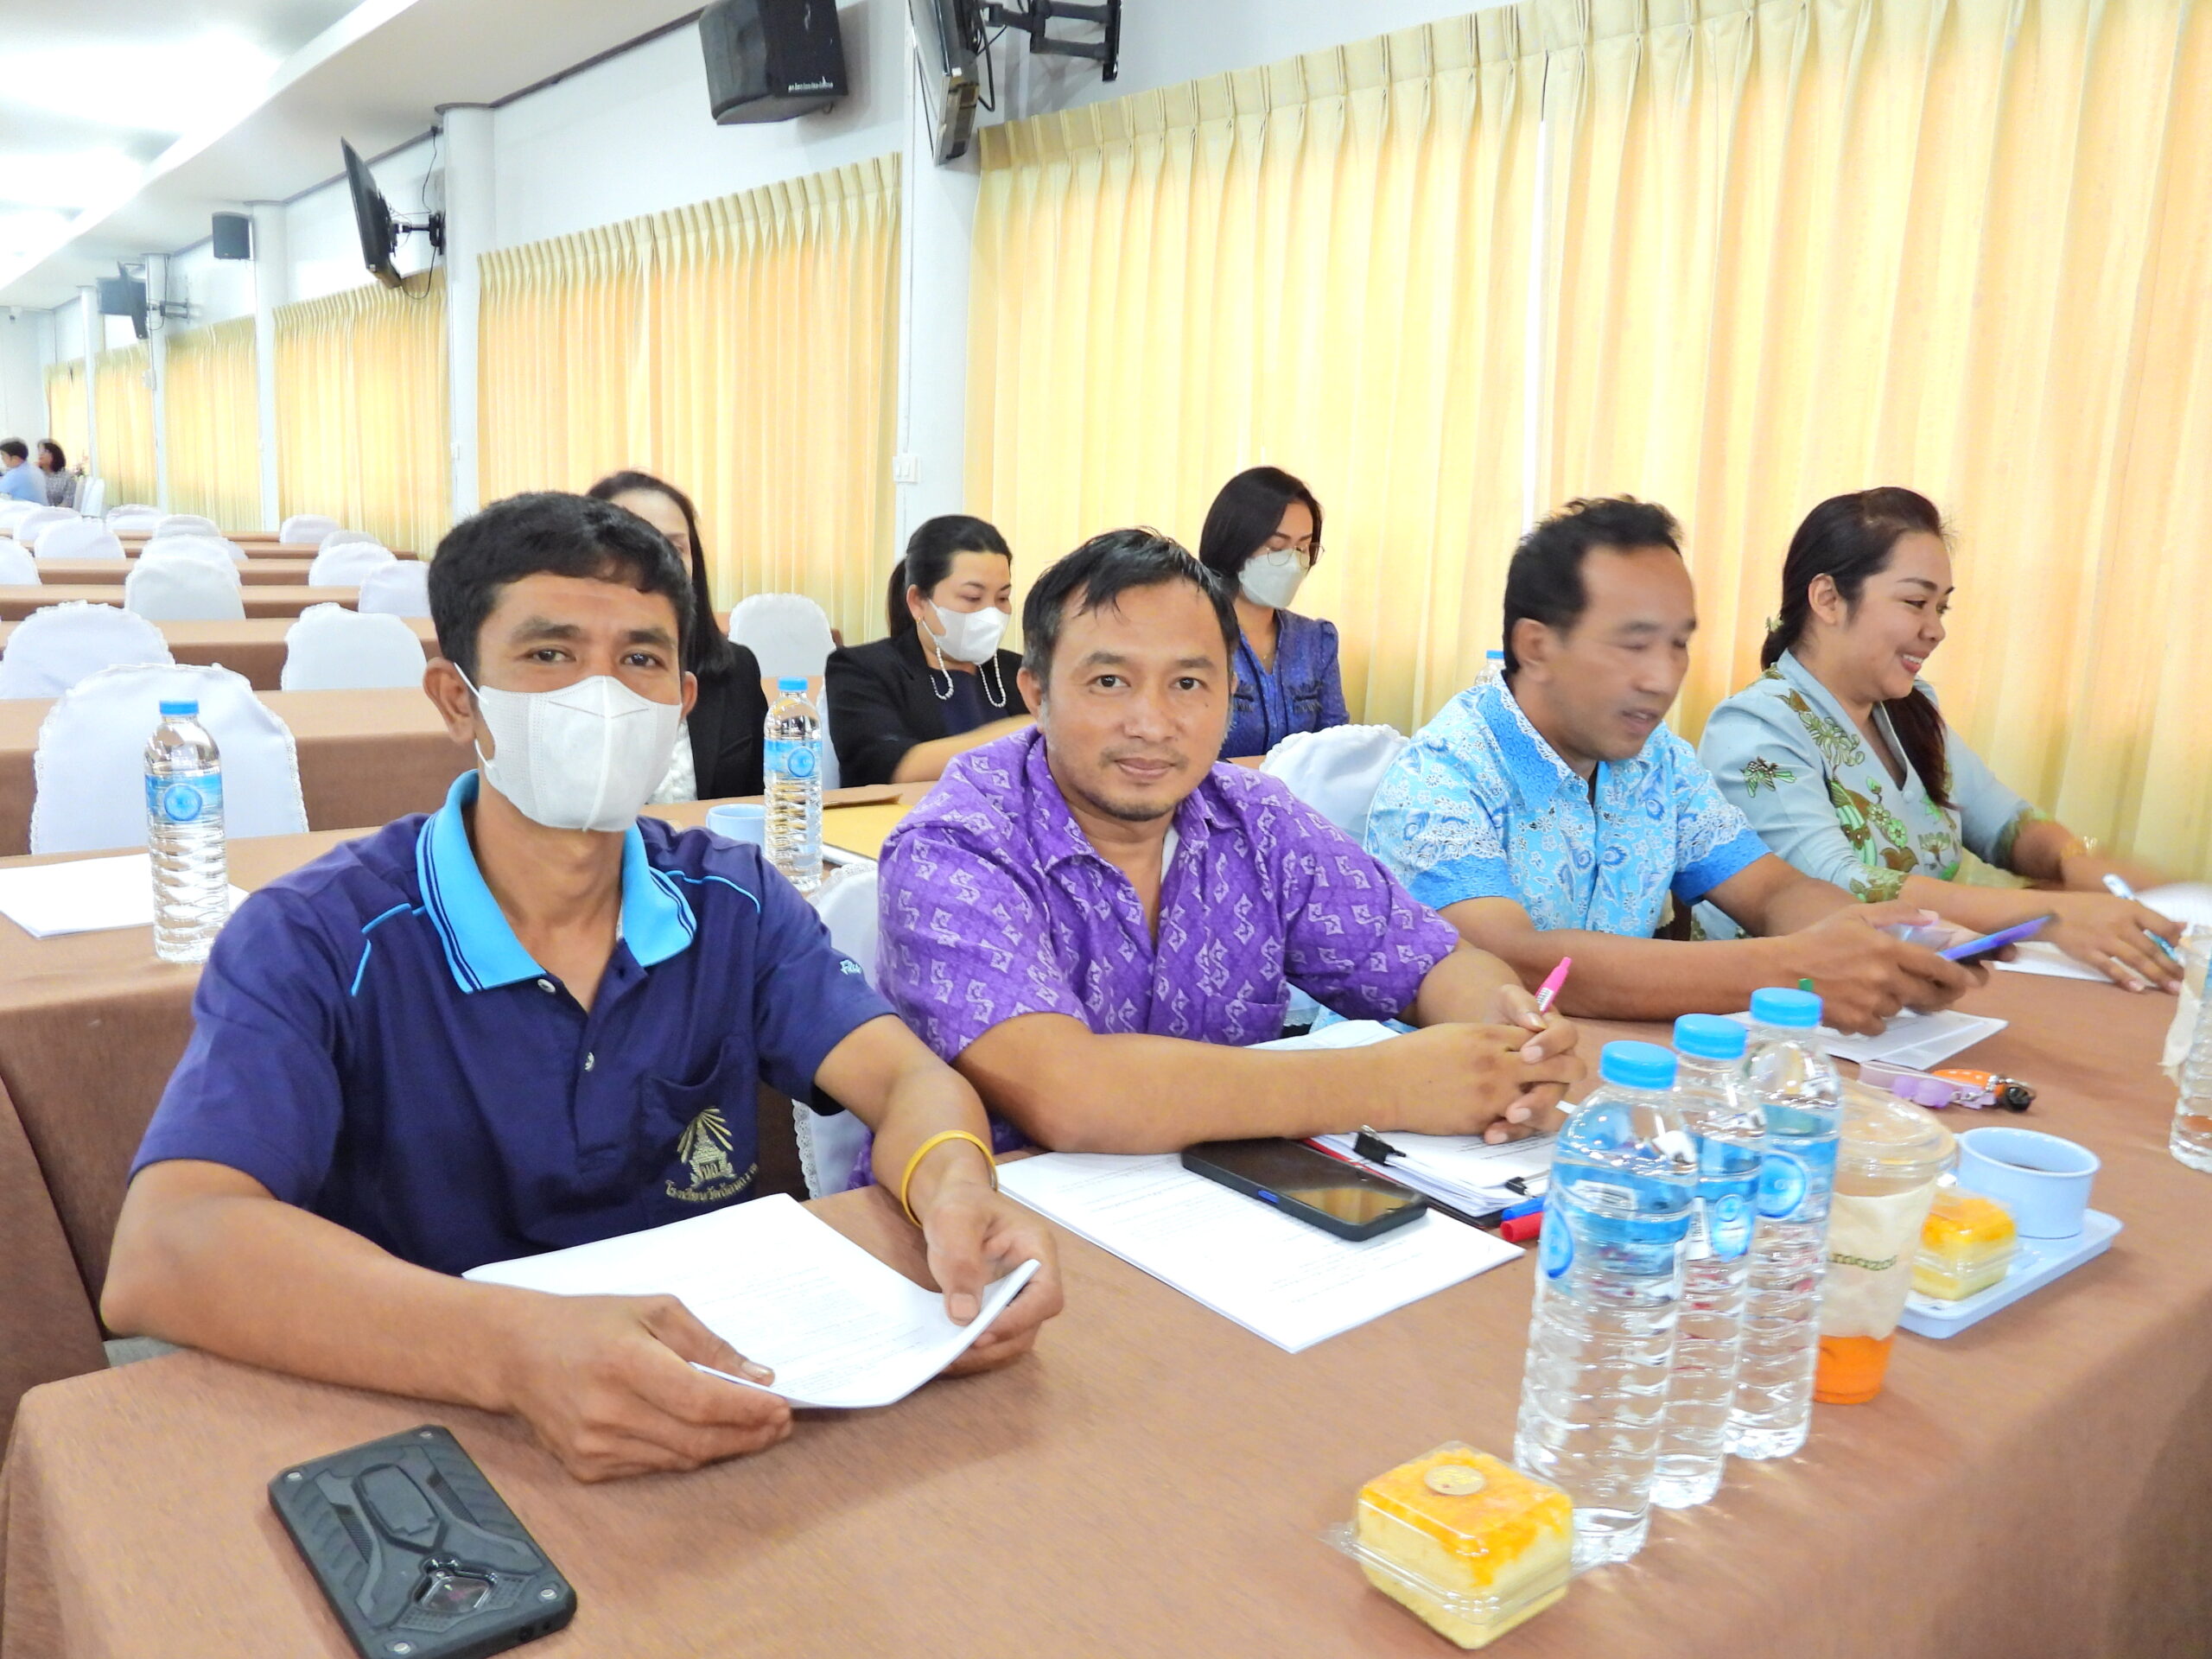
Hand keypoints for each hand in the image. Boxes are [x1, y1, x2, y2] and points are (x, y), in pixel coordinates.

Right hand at [489, 1290, 791, 1481]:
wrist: (518, 1353)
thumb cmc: (591, 1322)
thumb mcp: (655, 1310)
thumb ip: (708, 1345)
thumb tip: (758, 1378)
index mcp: (625, 1363)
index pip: (701, 1401)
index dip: (748, 1410)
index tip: (782, 1407)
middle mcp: (607, 1412)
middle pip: (697, 1438)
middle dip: (748, 1434)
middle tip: (780, 1424)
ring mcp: (594, 1447)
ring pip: (680, 1459)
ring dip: (723, 1447)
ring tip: (754, 1430)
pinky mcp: (587, 1469)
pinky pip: (654, 1466)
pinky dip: (686, 1453)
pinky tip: (705, 1435)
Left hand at [914, 1180, 1064, 1376]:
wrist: (953, 1203)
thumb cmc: (961, 1205)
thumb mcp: (955, 1222)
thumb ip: (962, 1262)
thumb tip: (964, 1315)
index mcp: (1037, 1251)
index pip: (1045, 1295)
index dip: (1019, 1319)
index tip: (981, 1332)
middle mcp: (1035, 1279)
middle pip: (1031, 1325)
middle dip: (996, 1344)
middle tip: (957, 1354)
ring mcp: (1018, 1296)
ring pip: (1014, 1338)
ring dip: (984, 1354)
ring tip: (947, 1359)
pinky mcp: (999, 1308)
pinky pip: (994, 1336)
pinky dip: (973, 1349)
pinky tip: (946, 1351)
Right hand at [1378, 1021, 1587, 1141]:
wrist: (1386, 1082)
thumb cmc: (1415, 1055)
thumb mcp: (1458, 1034)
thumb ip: (1491, 1039)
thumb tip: (1518, 1046)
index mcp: (1491, 1035)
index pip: (1543, 1038)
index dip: (1554, 1046)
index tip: (1554, 1053)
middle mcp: (1499, 1063)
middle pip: (1557, 1067)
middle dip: (1569, 1072)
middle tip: (1567, 1078)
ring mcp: (1493, 1094)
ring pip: (1546, 1103)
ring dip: (1553, 1106)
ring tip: (1553, 1110)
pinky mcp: (1482, 1119)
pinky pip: (1518, 1127)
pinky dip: (1523, 1128)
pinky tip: (1521, 1125)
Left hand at [1486, 984, 1583, 1139]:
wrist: (1479, 1039)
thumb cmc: (1501, 1015)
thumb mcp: (1506, 999)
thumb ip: (1521, 1002)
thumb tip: (1535, 1020)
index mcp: (1558, 1035)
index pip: (1566, 1037)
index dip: (1550, 1046)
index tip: (1526, 1053)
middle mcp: (1560, 1067)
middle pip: (1564, 1082)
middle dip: (1543, 1093)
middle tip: (1519, 1095)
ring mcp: (1547, 1090)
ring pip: (1551, 1110)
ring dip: (1531, 1116)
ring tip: (1507, 1118)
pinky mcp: (1531, 1109)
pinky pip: (1530, 1125)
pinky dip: (1512, 1131)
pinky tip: (1492, 1133)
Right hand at [1779, 901, 1987, 1034]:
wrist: (1780, 972)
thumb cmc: (1816, 940)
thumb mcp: (1854, 914)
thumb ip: (1896, 913)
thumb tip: (1933, 918)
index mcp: (1888, 949)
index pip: (1937, 966)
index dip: (1958, 975)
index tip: (1969, 980)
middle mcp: (1885, 977)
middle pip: (1927, 995)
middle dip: (1936, 995)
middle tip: (1934, 993)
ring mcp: (1872, 1002)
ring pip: (1899, 1009)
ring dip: (1894, 1003)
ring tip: (1874, 992)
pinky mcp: (1857, 1022)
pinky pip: (1878, 1026)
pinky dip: (1873, 1019)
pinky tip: (1857, 1006)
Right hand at [2040, 892, 2182, 992]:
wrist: (2050, 912)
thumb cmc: (2086, 907)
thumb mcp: (2117, 903)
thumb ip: (2147, 916)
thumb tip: (2180, 927)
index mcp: (2128, 908)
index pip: (2161, 925)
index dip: (2176, 940)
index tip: (2184, 953)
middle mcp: (2119, 924)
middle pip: (2151, 948)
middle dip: (2170, 965)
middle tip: (2182, 980)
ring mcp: (2104, 940)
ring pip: (2136, 959)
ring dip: (2155, 975)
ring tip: (2170, 988)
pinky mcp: (2089, 952)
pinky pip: (2110, 967)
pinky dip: (2124, 978)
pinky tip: (2138, 988)